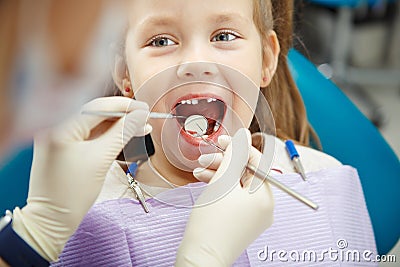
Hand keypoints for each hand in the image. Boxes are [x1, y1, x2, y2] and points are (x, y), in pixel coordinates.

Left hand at [11, 96, 151, 261]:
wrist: (51, 219)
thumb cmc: (72, 193)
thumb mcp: (102, 158)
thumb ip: (122, 132)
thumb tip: (139, 115)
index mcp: (60, 126)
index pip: (98, 106)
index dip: (124, 106)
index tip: (145, 108)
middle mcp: (55, 125)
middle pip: (96, 112)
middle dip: (122, 115)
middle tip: (145, 117)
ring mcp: (58, 135)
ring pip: (94, 123)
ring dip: (117, 125)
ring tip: (140, 127)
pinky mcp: (62, 145)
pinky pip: (88, 133)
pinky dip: (106, 134)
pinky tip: (124, 134)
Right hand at [176, 128, 273, 265]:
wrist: (201, 257)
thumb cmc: (212, 222)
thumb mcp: (223, 181)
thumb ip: (234, 155)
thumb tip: (244, 136)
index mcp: (265, 197)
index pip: (256, 162)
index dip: (238, 148)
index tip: (221, 141)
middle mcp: (263, 207)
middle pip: (245, 174)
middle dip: (224, 163)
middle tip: (205, 158)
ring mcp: (252, 216)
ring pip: (236, 185)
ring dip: (218, 174)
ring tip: (198, 171)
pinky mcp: (240, 222)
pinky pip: (233, 198)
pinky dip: (219, 189)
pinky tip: (204, 182)